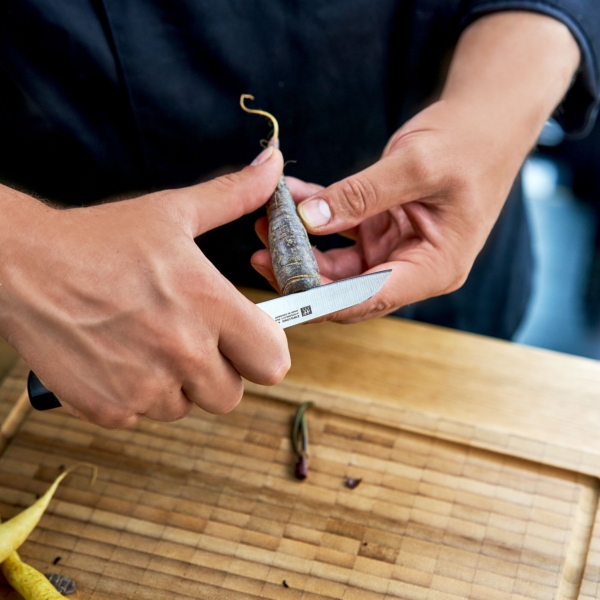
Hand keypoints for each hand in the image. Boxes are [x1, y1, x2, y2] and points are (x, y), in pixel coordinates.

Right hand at [0, 147, 289, 426]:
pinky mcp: (109, 409)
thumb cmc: (101, 238)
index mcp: (209, 306)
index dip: (263, 351)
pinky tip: (118, 357)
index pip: (272, 363)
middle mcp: (183, 353)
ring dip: (176, 384)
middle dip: (218, 371)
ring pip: (187, 406)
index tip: (246, 338)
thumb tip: (273, 164)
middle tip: (190, 337)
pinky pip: (144, 415)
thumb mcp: (173, 211)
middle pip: (231, 393)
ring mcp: (144, 387)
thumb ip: (233, 195)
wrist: (23, 266)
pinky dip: (136, 395)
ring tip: (147, 341)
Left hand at [252, 12, 579, 322]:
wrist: (488, 118)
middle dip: (302, 273)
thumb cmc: (470, 141)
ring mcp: (396, 249)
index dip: (321, 300)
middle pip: (347, 288)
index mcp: (434, 267)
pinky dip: (315, 216)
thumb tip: (308, 219)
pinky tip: (289, 198)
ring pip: (337, 264)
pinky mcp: (383, 228)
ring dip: (301, 245)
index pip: (368, 299)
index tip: (279, 287)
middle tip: (260, 251)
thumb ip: (361, 195)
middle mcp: (414, 266)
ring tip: (264, 222)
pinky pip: (340, 230)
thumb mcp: (416, 165)